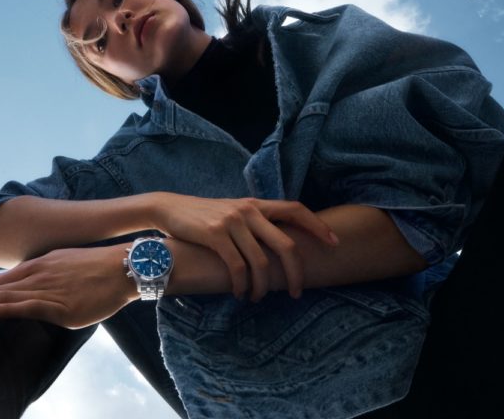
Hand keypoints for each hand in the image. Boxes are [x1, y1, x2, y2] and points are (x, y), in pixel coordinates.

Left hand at [0, 246, 136, 328]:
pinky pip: (21, 306)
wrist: (123, 269)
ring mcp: (47, 289)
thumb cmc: (101, 268)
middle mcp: (39, 274)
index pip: (5, 278)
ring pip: (5, 297)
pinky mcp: (56, 305)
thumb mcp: (68, 262)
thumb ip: (48, 273)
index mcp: (42, 263)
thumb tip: (34, 285)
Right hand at [150, 193, 338, 300]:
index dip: (317, 226)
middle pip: (285, 244)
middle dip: (295, 272)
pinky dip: (241, 285)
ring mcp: (232, 222)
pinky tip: (239, 293)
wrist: (169, 208)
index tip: (334, 243)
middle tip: (296, 292)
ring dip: (263, 286)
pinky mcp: (215, 235)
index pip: (295, 209)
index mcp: (256, 204)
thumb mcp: (232, 212)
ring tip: (258, 298)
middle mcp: (248, 211)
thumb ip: (254, 223)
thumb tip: (277, 246)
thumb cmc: (203, 216)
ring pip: (261, 262)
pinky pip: (237, 267)